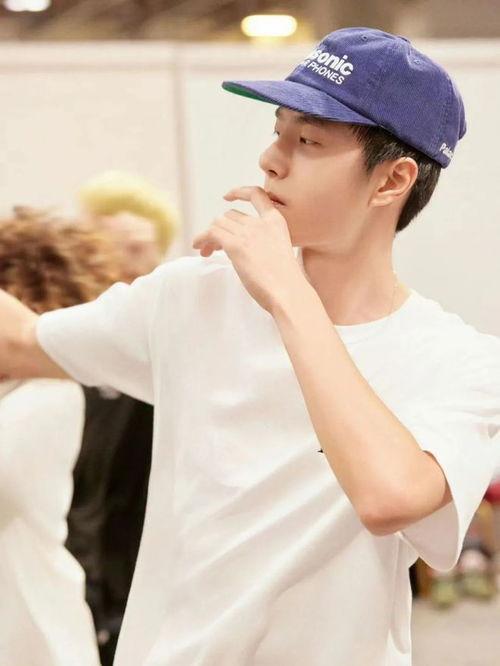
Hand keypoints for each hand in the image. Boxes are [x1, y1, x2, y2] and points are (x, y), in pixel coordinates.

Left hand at [192, 186, 305, 313]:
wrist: (288, 292)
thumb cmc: (286, 282)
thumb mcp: (279, 253)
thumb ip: (264, 245)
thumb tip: (244, 251)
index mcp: (276, 222)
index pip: (257, 195)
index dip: (240, 192)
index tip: (227, 196)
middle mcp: (261, 223)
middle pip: (230, 215)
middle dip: (220, 228)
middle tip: (214, 247)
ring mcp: (248, 233)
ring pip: (218, 223)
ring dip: (209, 236)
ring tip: (206, 251)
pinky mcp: (235, 245)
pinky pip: (211, 233)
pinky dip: (201, 238)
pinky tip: (198, 247)